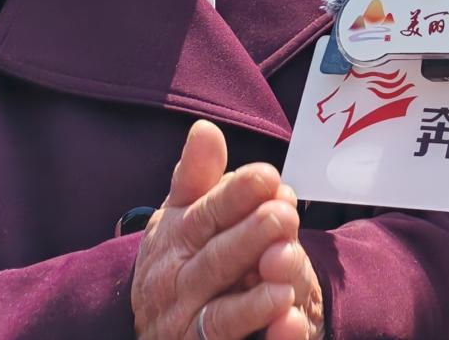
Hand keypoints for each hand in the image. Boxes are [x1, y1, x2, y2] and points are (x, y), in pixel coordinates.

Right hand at [132, 121, 320, 339]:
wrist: (159, 326)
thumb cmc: (182, 257)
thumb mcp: (183, 214)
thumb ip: (198, 176)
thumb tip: (204, 129)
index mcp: (173, 245)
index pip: (203, 218)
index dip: (235, 197)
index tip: (268, 176)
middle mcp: (178, 289)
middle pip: (214, 264)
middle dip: (249, 239)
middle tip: (284, 215)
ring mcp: (190, 330)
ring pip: (220, 319)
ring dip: (252, 302)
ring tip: (283, 283)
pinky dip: (267, 339)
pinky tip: (289, 322)